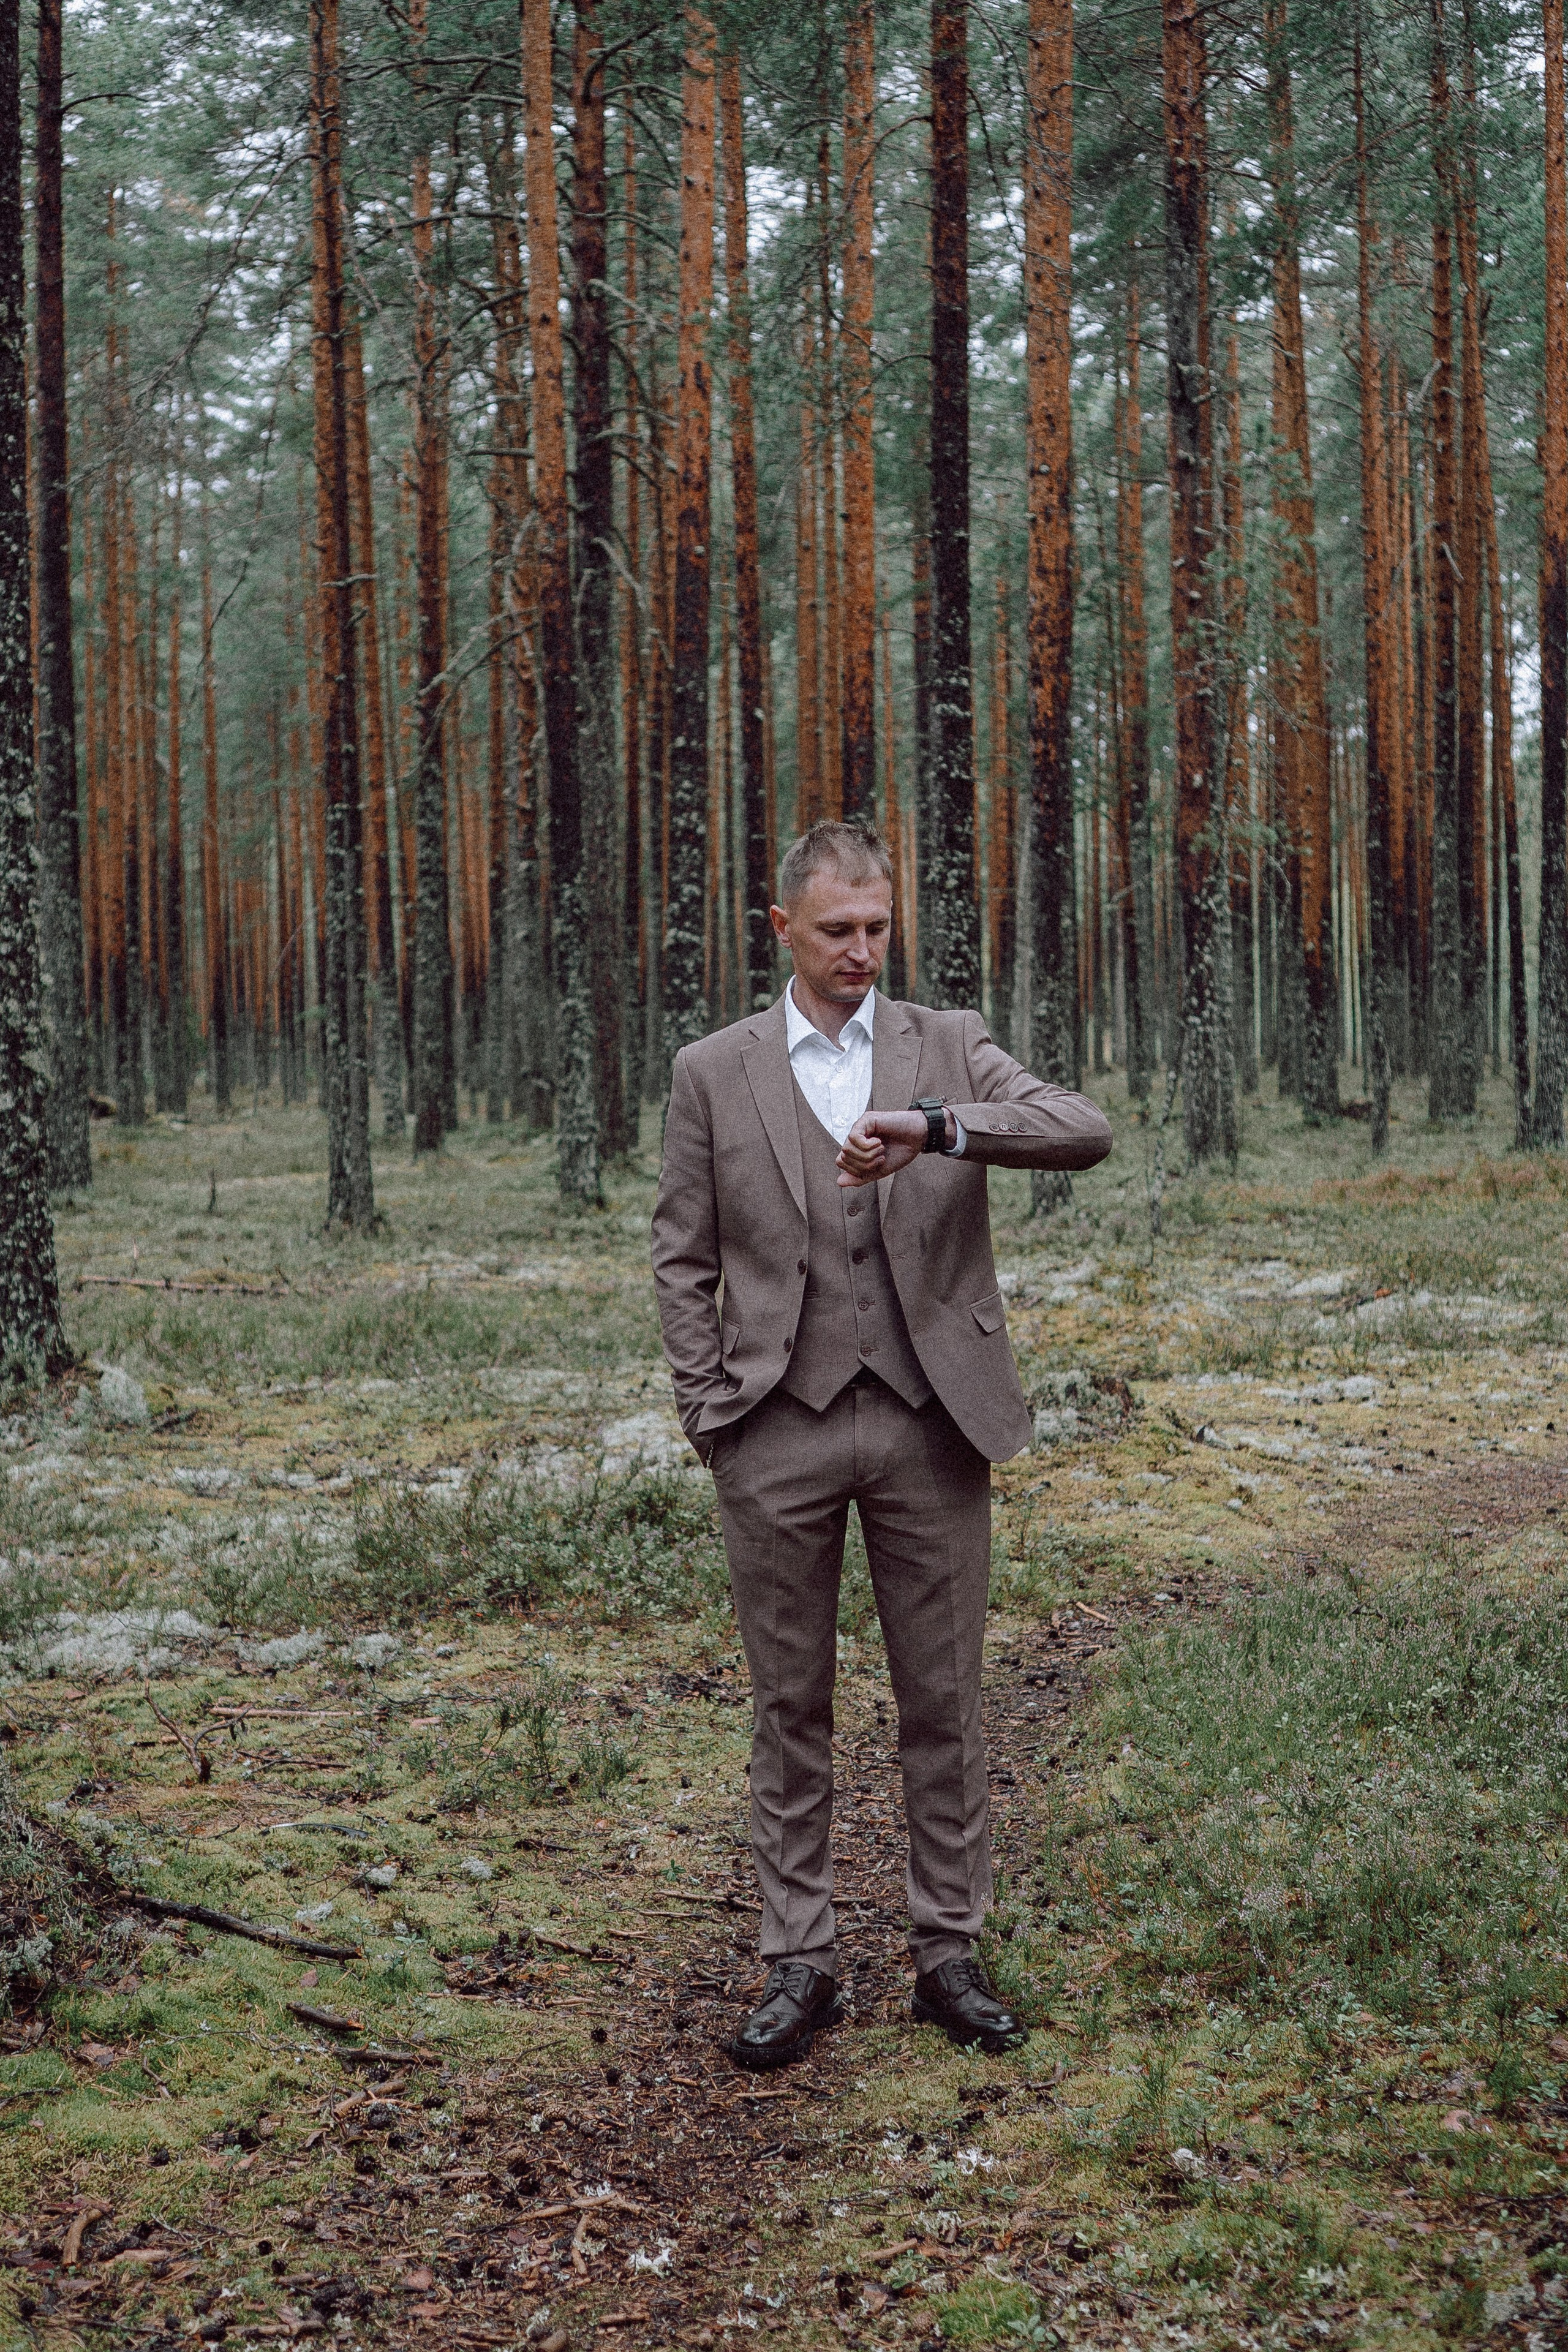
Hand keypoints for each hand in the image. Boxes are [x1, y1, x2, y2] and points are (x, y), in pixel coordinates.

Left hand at [836, 1107, 952, 1186]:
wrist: (918, 1138)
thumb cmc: (901, 1151)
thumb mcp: (879, 1170)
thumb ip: (859, 1177)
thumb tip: (839, 1182)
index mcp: (857, 1149)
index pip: (841, 1163)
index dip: (856, 1171)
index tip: (876, 1166)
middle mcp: (856, 1138)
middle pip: (843, 1158)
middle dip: (863, 1165)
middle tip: (881, 1159)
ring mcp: (859, 1128)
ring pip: (846, 1149)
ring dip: (867, 1155)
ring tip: (882, 1150)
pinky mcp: (865, 1120)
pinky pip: (854, 1138)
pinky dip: (868, 1146)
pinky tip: (879, 1142)